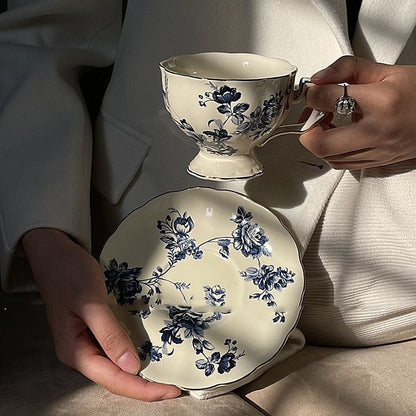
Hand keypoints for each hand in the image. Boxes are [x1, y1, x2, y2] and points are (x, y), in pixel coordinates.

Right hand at [22, 228, 180, 400]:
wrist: (56, 254)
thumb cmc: (68, 274)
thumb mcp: (91, 304)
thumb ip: (109, 334)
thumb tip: (131, 365)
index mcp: (75, 350)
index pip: (114, 379)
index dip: (143, 389)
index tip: (170, 391)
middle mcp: (81, 351)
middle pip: (117, 378)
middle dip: (145, 386)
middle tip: (174, 387)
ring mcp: (88, 340)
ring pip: (117, 365)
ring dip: (141, 372)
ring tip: (165, 375)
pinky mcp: (96, 328)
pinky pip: (117, 347)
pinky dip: (134, 352)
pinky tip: (150, 352)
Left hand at [300, 56, 415, 168]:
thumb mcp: (387, 71)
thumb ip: (349, 68)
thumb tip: (319, 78)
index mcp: (382, 102)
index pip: (328, 99)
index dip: (312, 94)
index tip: (313, 91)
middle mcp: (377, 132)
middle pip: (321, 143)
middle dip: (307, 129)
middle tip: (312, 116)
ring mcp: (377, 151)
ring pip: (328, 157)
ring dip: (319, 141)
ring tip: (325, 124)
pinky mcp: (377, 162)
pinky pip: (341, 164)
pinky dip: (331, 151)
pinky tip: (336, 137)